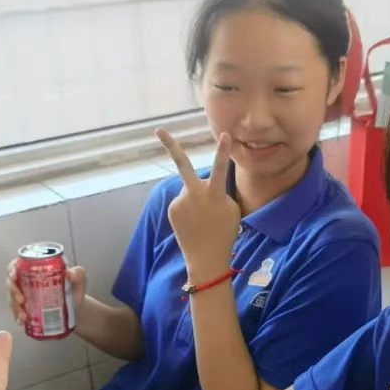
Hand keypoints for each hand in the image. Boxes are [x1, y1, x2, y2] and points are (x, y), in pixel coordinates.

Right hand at [6, 263, 87, 324]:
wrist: (76, 309)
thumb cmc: (75, 290)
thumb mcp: (80, 280)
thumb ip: (79, 274)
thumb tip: (70, 273)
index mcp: (36, 268)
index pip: (18, 264)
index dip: (12, 269)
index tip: (14, 276)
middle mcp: (27, 281)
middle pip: (12, 282)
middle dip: (13, 291)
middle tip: (21, 300)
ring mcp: (25, 295)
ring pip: (12, 298)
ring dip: (14, 307)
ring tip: (23, 315)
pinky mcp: (26, 308)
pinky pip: (17, 312)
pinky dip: (18, 317)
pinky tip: (22, 322)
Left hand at [157, 130, 240, 278]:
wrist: (206, 259)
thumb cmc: (225, 233)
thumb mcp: (232, 210)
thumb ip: (217, 192)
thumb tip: (202, 185)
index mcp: (214, 195)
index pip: (220, 168)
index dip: (223, 151)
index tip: (225, 135)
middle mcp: (194, 195)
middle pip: (182, 165)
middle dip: (170, 145)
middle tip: (158, 129)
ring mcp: (180, 202)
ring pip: (189, 189)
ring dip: (196, 198)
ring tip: (203, 219)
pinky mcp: (172, 209)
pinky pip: (182, 201)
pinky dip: (188, 208)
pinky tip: (194, 222)